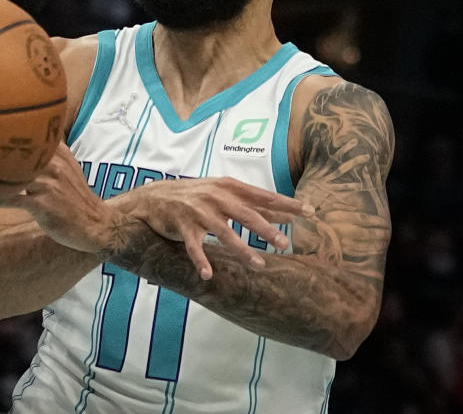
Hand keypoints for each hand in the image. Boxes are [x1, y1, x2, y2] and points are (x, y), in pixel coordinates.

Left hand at [15, 142, 136, 254]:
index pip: (32, 134)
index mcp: (59, 153)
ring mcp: (49, 184)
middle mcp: (54, 164)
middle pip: (20, 150)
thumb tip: (30, 134)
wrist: (96, 224)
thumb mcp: (68, 167)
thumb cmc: (75, 196)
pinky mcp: (44, 204)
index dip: (6, 129)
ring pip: (14, 174)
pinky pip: (14, 198)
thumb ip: (52, 150)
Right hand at [113, 177, 312, 279]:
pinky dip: (201, 261)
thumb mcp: (224, 194)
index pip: (263, 196)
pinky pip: (194, 246)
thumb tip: (288, 212)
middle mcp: (215, 197)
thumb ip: (254, 204)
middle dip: (267, 230)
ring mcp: (197, 211)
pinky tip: (208, 275)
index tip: (310, 212)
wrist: (152, 198)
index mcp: (228, 187)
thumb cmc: (194, 197)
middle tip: (285, 244)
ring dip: (242, 249)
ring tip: (258, 265)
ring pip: (223, 232)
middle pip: (246, 214)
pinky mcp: (182, 226)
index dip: (286, 204)